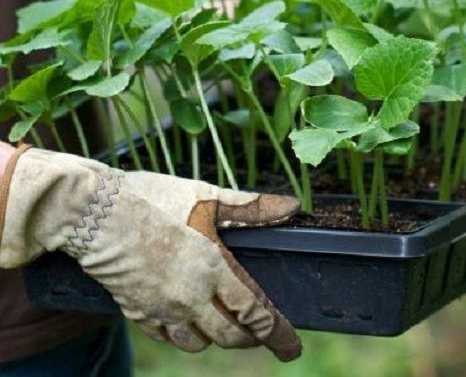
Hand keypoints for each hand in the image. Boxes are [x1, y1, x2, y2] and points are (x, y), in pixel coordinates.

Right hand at [0, 145, 301, 360]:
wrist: (93, 212)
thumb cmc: (152, 199)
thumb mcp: (207, 196)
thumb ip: (251, 208)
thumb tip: (292, 207)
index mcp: (212, 269)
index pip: (255, 313)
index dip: (278, 334)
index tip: (292, 349)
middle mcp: (189, 296)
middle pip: (229, 336)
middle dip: (251, 340)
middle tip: (263, 337)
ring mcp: (161, 308)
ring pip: (197, 343)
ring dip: (216, 338)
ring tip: (225, 326)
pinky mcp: (136, 311)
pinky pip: (166, 337)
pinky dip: (182, 335)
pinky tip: (186, 322)